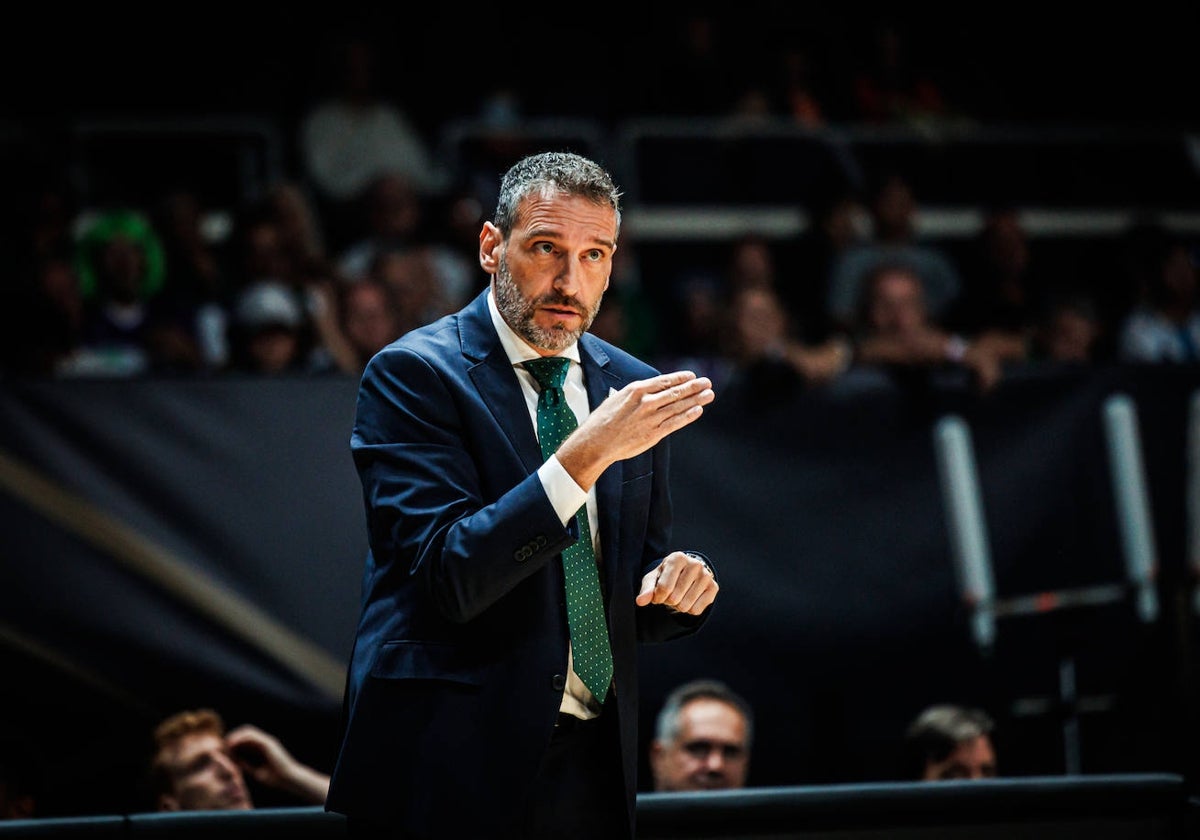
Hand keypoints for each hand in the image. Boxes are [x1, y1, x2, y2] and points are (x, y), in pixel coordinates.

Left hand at [225, 724, 329, 803]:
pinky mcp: (268, 743)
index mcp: (263, 748)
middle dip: (233, 736)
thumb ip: (247, 765)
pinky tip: (232, 744)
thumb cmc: (276, 778)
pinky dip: (240, 738)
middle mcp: (265, 742)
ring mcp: (267, 741)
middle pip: (246, 732)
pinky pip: (252, 736)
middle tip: (222, 744)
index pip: (246, 739)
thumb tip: (234, 763)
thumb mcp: (256, 771)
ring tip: (225, 743)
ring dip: (235, 735)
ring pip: (248, 731)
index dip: (234, 742)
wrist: (289, 779)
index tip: (224, 749)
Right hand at [558, 371, 713, 489]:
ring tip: (708, 394)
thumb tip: (647, 391)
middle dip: (694, 386)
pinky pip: (676, 422)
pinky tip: (698, 410)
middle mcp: (646, 402)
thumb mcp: (617, 398)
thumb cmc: (603, 420)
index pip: (664, 381)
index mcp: (636, 390)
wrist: (596, 442)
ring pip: (679, 406)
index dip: (680, 378)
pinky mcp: (653, 433)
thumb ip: (635, 395)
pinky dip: (688, 415)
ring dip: (696, 399)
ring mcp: (651, 418)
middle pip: (676, 392)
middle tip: (707, 382)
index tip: (691, 375)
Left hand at [636, 551, 717, 615]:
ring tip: (679, 595)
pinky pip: (696, 611)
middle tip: (670, 594)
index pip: (664, 588)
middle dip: (668, 601)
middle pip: (675, 598)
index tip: (658, 595)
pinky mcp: (714, 587)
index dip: (657, 597)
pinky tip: (689, 598)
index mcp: (677, 558)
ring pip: (685, 606)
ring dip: (678, 606)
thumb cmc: (666, 576)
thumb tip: (640, 601)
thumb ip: (646, 590)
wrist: (686, 572)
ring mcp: (706, 575)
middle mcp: (694, 564)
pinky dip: (689, 609)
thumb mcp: (653, 579)